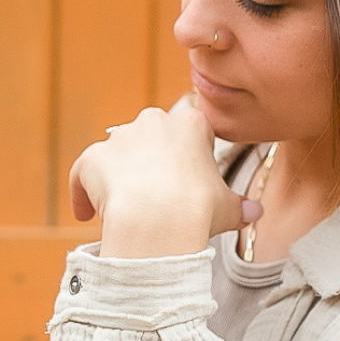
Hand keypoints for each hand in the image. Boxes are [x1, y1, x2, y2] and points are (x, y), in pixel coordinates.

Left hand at [69, 106, 262, 256]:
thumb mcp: (228, 209)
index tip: (191, 182)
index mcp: (191, 125)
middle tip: (157, 197)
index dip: (191, 158)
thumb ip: (241, 207)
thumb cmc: (198, 210)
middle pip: (151, 139)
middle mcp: (153, 121)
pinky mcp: (93, 158)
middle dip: (152, 163)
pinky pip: (84, 173)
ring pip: (118, 156)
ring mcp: (120, 137)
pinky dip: (83, 192)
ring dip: (118, 178)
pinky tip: (86, 214)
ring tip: (123, 211)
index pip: (191, 132)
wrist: (158, 219)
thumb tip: (256, 214)